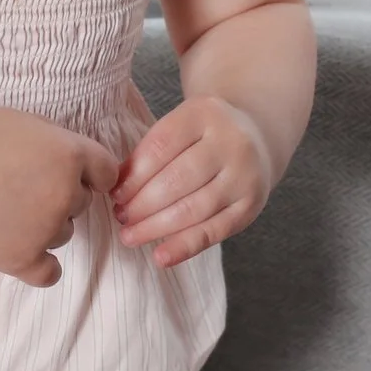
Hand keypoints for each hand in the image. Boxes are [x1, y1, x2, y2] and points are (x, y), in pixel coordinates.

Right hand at [0, 108, 122, 286]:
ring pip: (64, 234)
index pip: (106, 172)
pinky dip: (41, 265)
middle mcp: (65, 193)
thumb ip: (57, 140)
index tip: (75, 176)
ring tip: (6, 211)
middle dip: (59, 196)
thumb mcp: (22, 122)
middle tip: (21, 188)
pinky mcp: (23, 259)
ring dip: (45, 226)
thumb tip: (77, 162)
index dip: (91, 173)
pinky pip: (50, 273)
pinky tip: (27, 253)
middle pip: (82, 203)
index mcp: (69, 155)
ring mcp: (46, 229)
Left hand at [110, 96, 274, 267]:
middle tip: (120, 217)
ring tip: (130, 235)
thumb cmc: (203, 135)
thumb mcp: (179, 126)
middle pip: (177, 180)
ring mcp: (244, 175)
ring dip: (156, 227)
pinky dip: (184, 246)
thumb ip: (151, 151)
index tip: (114, 194)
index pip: (161, 147)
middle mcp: (231, 142)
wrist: (256, 138)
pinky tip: (160, 256)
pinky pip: (214, 231)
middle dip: (141, 204)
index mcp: (205, 114)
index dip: (134, 175)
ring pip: (193, 208)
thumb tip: (118, 187)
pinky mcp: (250, 206)